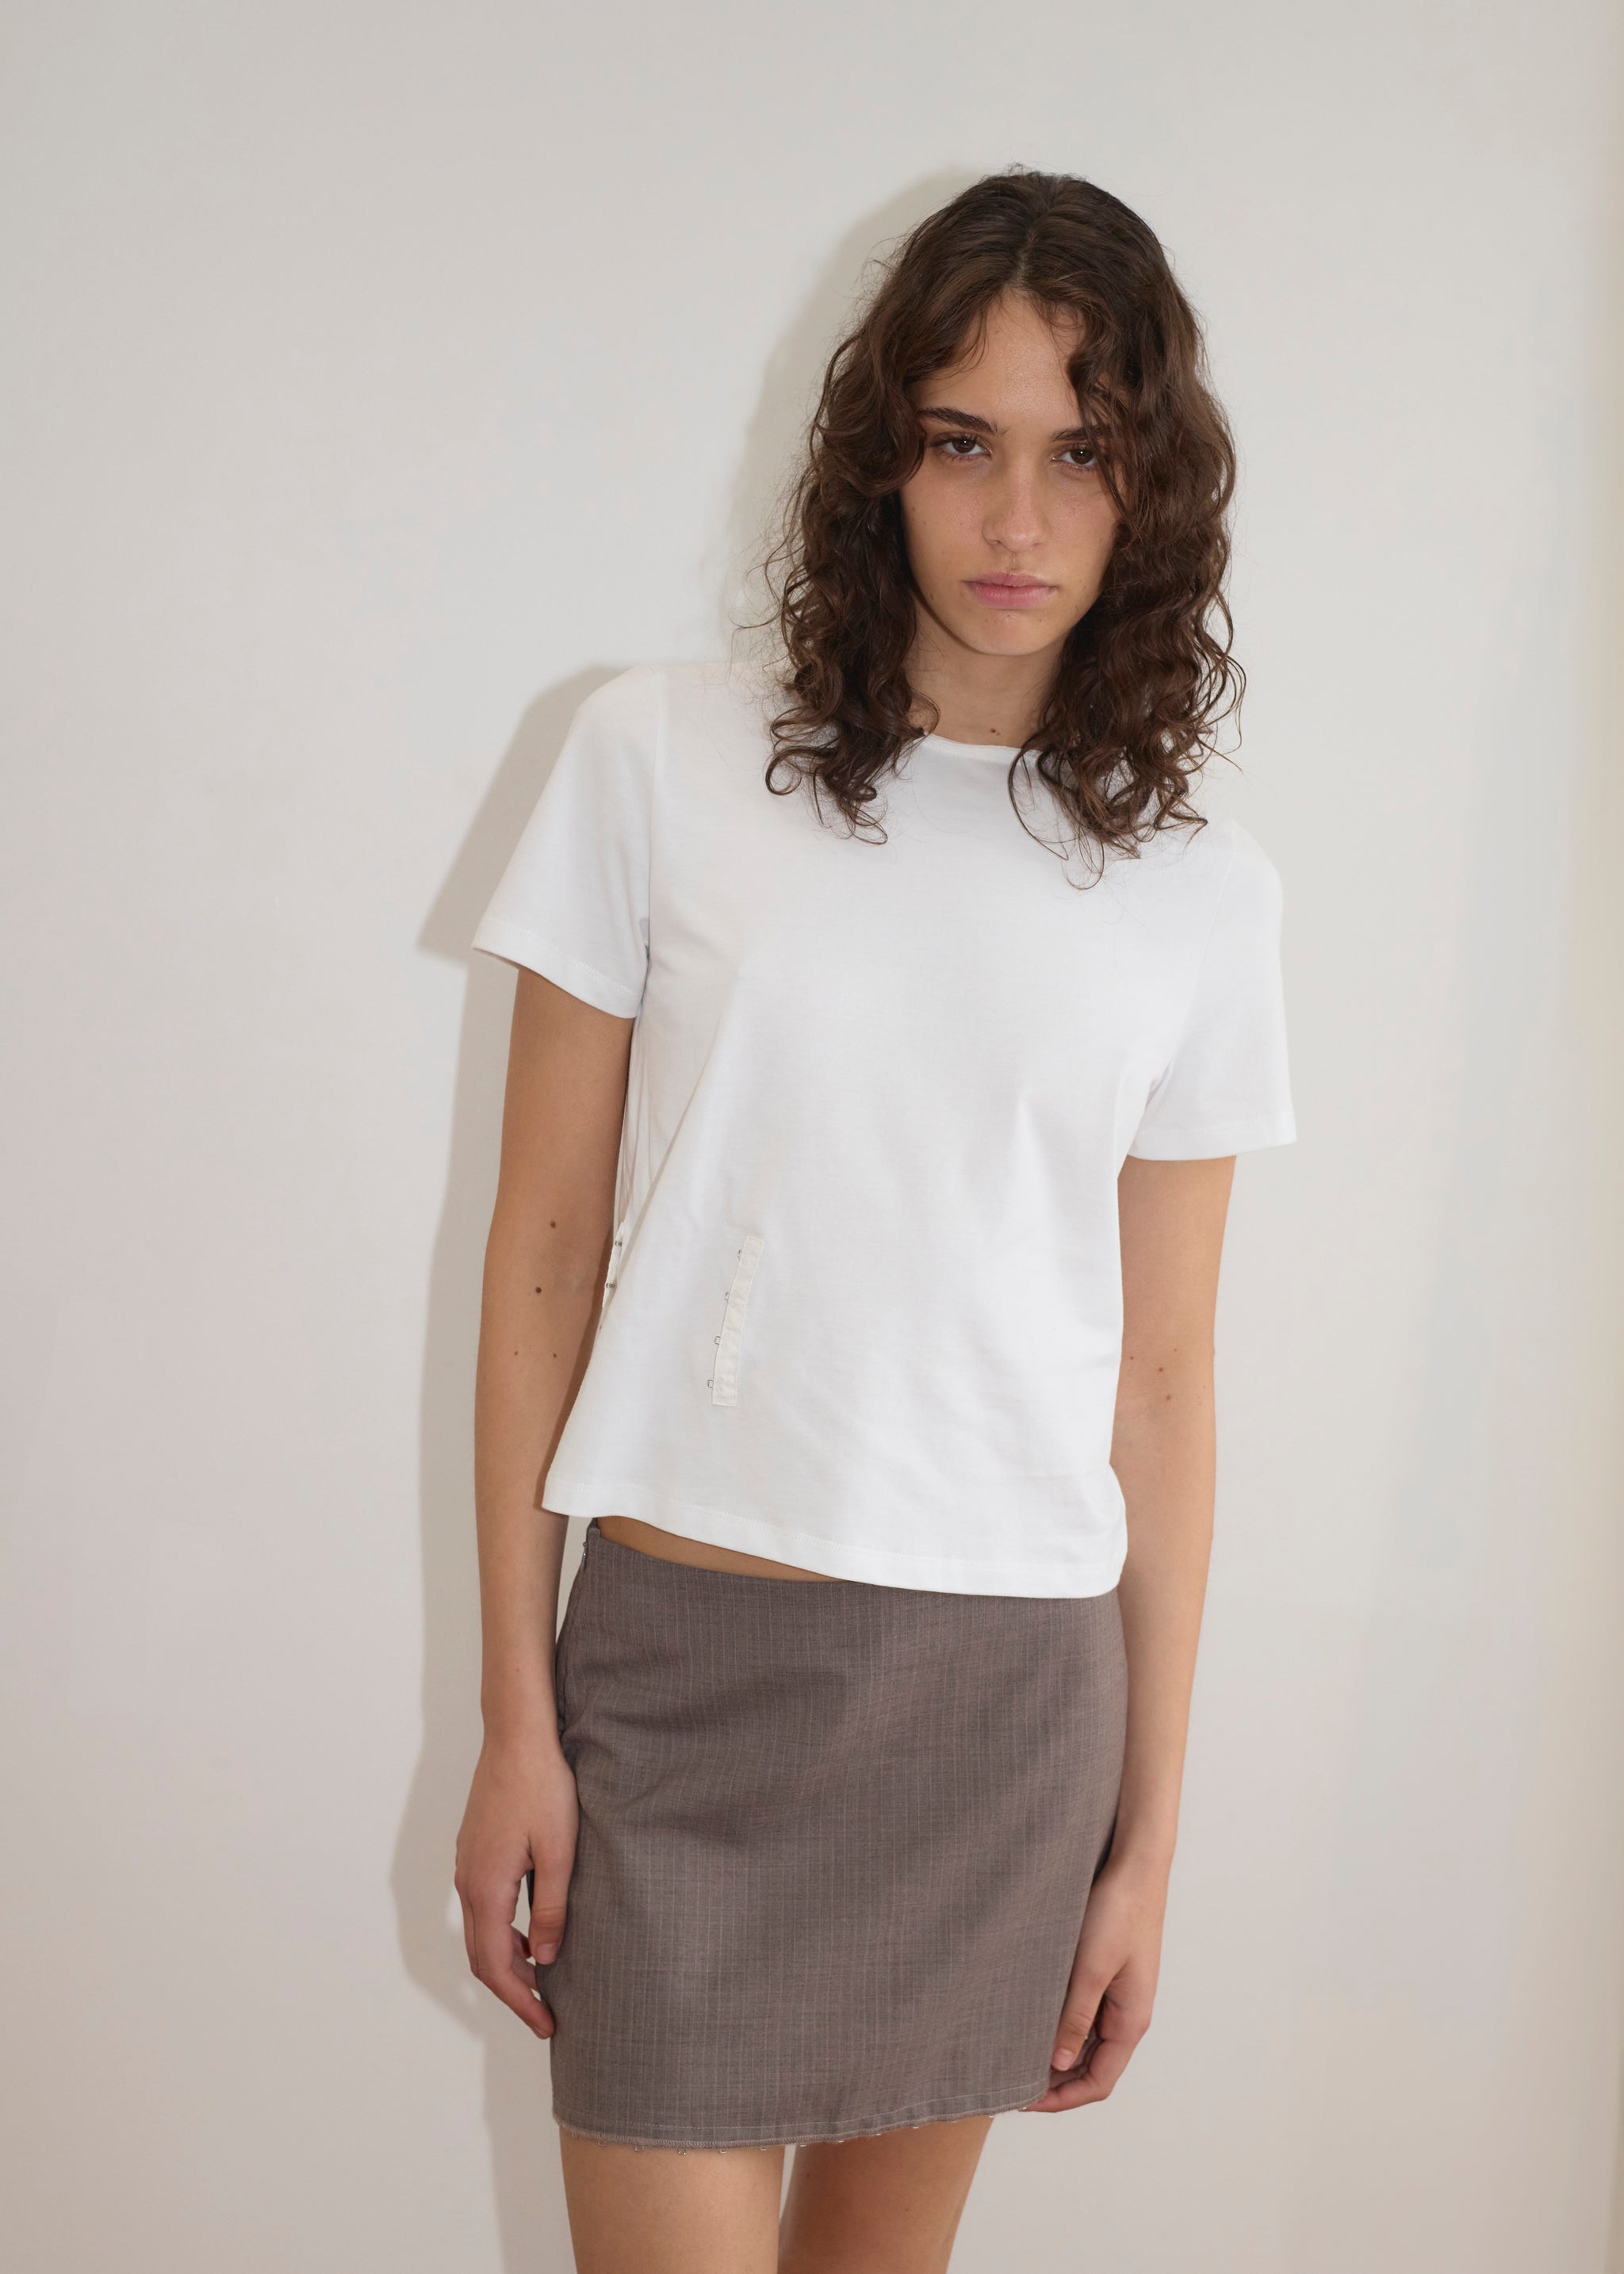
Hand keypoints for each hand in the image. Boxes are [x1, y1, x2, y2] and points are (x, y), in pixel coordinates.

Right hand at [454, 1736, 578, 2038]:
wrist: (517, 1736)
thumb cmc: (543, 1787)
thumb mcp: (559, 1852)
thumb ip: (550, 1909)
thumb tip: (547, 1959)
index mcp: (486, 1888)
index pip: (496, 1966)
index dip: (521, 2002)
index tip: (547, 2025)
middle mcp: (468, 1882)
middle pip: (482, 1957)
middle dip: (513, 1992)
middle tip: (546, 2017)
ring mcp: (467, 1865)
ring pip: (481, 1933)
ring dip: (507, 1964)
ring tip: (543, 1982)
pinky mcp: (475, 1851)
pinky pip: (483, 1909)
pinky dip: (503, 1936)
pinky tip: (532, 1936)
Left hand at [1024, 1852, 1167, 2110]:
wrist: (1135, 1865)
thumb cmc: (1117, 1911)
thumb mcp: (1090, 1967)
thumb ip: (1075, 2017)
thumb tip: (1058, 2065)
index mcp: (1132, 2020)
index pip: (1100, 2082)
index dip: (1063, 2099)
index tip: (1024, 2101)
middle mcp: (1128, 2014)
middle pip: (1094, 2068)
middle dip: (1057, 2083)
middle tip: (1013, 2084)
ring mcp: (1119, 1995)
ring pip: (1088, 2043)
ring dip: (1058, 2056)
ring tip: (1017, 2057)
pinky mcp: (1108, 1974)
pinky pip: (1086, 2015)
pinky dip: (1062, 2028)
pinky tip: (1033, 2022)